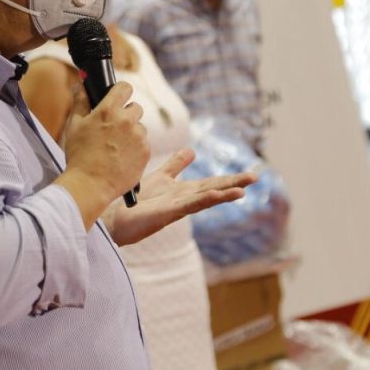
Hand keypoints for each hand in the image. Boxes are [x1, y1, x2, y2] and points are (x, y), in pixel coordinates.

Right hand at [53, 82, 149, 228]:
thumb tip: (82, 86)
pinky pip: (143, 144)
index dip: (121, 91)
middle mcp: (127, 121)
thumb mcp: (74, 126)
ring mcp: (138, 137)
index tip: (118, 97)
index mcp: (108, 110)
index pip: (125, 87)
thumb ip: (80, 102)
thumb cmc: (79, 155)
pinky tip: (122, 158)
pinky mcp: (145, 152)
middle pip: (136, 108)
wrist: (90, 185)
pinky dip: (135, 149)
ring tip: (116, 148)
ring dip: (131, 133)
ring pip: (140, 127)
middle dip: (126, 114)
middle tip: (113, 128)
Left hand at [105, 148, 256, 245]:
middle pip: (213, 190)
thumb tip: (192, 150)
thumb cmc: (137, 201)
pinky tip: (215, 195)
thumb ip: (176, 165)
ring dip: (223, 195)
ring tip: (242, 191)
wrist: (115, 218)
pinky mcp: (166, 214)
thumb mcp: (161, 177)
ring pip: (204, 199)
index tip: (251, 175)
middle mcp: (184, 200)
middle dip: (233, 185)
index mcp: (184, 192)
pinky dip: (202, 200)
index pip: (212, 184)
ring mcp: (176, 208)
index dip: (230, 180)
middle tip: (255, 178)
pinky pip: (187, 206)